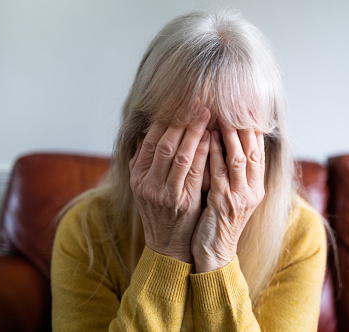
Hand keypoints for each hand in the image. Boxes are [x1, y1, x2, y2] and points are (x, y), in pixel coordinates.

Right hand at [129, 108, 210, 262]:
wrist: (168, 245)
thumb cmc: (160, 211)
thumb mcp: (144, 187)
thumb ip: (143, 161)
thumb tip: (147, 132)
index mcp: (137, 176)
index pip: (150, 140)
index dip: (165, 120)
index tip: (179, 102)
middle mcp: (148, 183)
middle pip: (164, 144)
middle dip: (181, 120)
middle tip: (196, 102)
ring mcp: (165, 193)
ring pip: (179, 155)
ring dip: (194, 131)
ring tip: (206, 113)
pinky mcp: (183, 201)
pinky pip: (194, 171)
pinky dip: (202, 151)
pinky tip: (211, 137)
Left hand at [191, 120, 265, 271]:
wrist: (215, 252)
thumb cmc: (220, 220)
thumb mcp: (234, 195)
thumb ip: (234, 172)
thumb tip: (229, 144)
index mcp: (257, 186)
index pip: (259, 150)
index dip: (253, 128)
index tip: (245, 108)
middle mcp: (253, 189)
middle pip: (253, 150)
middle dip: (243, 125)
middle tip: (234, 104)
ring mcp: (239, 196)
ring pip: (238, 157)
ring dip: (229, 134)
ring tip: (220, 114)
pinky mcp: (223, 202)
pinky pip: (219, 172)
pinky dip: (214, 152)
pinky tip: (207, 137)